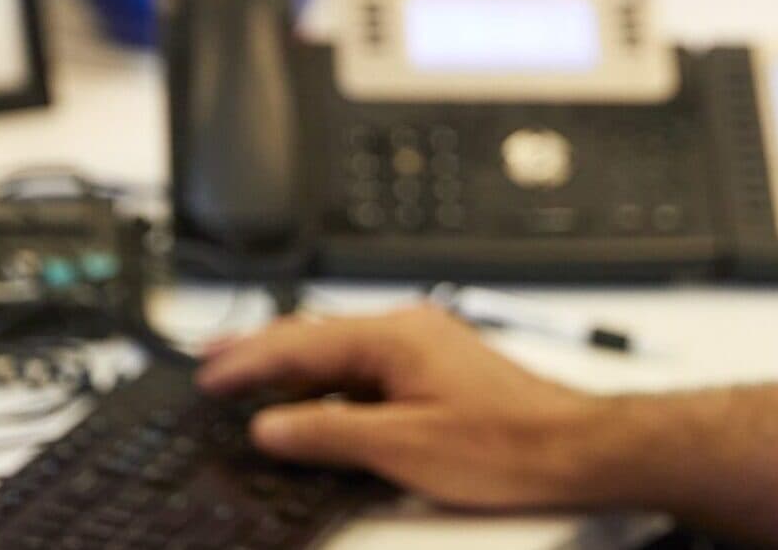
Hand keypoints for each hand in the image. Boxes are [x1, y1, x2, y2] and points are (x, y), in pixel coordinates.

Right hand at [195, 303, 603, 508]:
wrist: (570, 447)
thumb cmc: (505, 444)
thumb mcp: (400, 446)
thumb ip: (328, 433)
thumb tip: (272, 425)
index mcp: (396, 336)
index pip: (301, 342)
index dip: (248, 360)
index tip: (207, 374)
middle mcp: (410, 330)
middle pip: (318, 338)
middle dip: (261, 354)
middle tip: (211, 367)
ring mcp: (424, 348)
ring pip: (341, 354)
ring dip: (294, 371)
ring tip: (247, 386)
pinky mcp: (436, 370)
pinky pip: (366, 370)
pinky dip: (329, 386)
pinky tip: (312, 406)